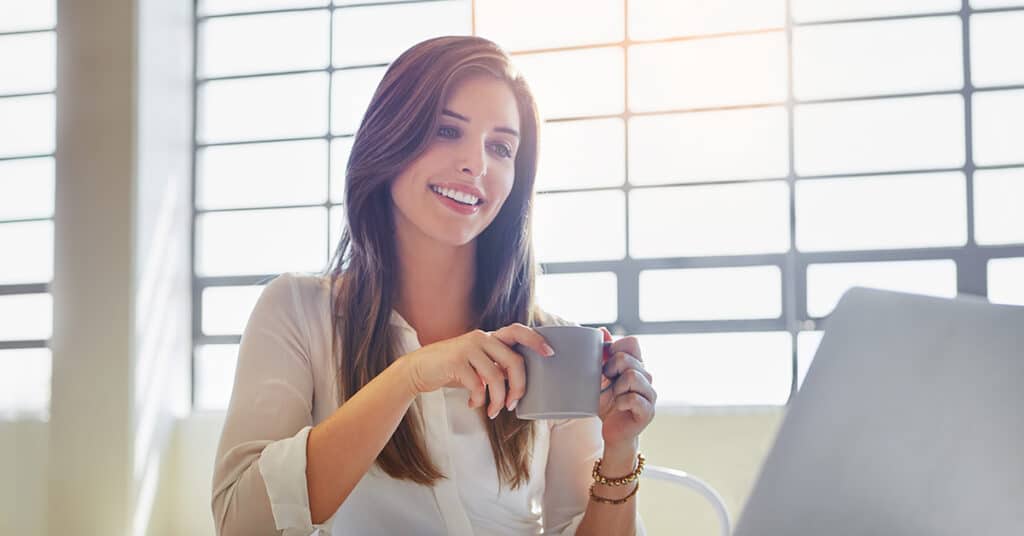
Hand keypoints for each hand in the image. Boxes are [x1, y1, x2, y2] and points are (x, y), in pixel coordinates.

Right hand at [401, 324, 554, 418]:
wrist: (419, 369)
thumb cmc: (453, 369)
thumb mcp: (477, 364)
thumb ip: (495, 367)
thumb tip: (518, 384)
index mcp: (489, 337)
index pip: (518, 331)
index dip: (536, 340)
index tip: (550, 354)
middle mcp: (481, 338)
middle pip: (514, 361)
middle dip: (519, 387)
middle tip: (513, 404)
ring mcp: (468, 348)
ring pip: (496, 377)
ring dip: (498, 400)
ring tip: (493, 411)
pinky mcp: (456, 361)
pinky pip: (478, 386)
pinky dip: (479, 400)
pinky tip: (472, 404)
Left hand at [597, 327, 655, 449]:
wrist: (612, 431)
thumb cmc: (606, 404)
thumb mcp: (600, 377)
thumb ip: (603, 355)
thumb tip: (602, 331)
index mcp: (636, 365)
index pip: (632, 343)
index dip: (615, 348)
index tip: (604, 362)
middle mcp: (646, 377)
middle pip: (627, 359)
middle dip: (610, 369)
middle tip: (606, 382)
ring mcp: (649, 394)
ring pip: (632, 376)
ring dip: (616, 388)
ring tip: (614, 396)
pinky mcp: (648, 411)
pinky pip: (633, 398)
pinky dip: (620, 402)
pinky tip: (618, 407)